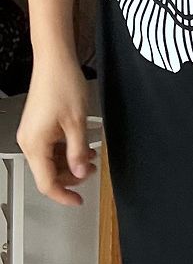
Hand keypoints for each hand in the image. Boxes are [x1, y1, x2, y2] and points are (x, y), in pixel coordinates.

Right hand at [16, 51, 96, 205]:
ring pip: (51, 159)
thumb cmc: (63, 85)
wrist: (55, 62)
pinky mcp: (38, 125)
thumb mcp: (77, 122)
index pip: (47, 183)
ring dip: (70, 160)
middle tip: (92, 170)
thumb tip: (80, 173)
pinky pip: (51, 146)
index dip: (64, 194)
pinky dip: (66, 148)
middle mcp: (29, 141)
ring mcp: (33, 133)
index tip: (79, 201)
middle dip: (71, 174)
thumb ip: (78, 151)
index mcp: (35, 145)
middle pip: (48, 172)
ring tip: (91, 154)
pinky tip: (82, 143)